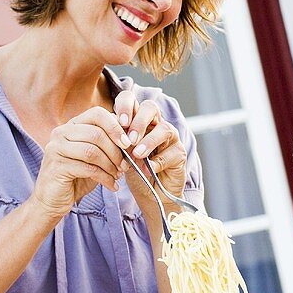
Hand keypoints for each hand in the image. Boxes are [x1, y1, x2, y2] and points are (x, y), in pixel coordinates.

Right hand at [31, 107, 125, 221]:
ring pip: (92, 151)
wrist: (53, 200)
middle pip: (96, 133)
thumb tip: (131, 137)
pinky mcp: (57, 166)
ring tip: (118, 175)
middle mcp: (61, 133)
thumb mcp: (95, 157)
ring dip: (111, 165)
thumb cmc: (77, 177)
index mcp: (71, 125)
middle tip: (125, 165)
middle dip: (116, 151)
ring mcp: (56, 149)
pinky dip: (105, 178)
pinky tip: (112, 185)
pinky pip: (88, 168)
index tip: (128, 143)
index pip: (97, 114)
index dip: (115, 127)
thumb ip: (108, 144)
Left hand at [114, 90, 186, 215]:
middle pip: (150, 107)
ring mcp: (170, 138)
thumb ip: (118, 141)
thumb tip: (112, 132)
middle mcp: (155, 124)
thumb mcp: (120, 154)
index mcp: (136, 120)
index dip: (125, 106)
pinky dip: (158, 162)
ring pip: (164, 128)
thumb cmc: (134, 170)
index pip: (130, 99)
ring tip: (137, 155)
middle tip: (129, 139)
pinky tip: (148, 169)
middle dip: (139, 122)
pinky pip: (171, 152)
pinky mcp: (180, 153)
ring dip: (149, 141)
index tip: (119, 123)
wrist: (150, 193)